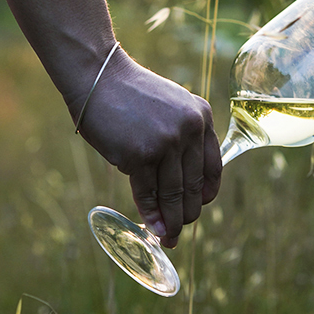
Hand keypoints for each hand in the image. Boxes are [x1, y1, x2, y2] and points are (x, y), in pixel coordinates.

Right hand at [72, 49, 221, 248]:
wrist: (99, 76)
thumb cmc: (132, 95)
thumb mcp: (174, 106)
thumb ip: (186, 136)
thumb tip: (186, 181)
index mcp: (202, 117)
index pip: (213, 166)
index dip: (207, 193)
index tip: (200, 206)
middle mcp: (190, 130)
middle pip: (194, 184)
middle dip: (189, 213)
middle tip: (182, 231)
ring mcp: (166, 142)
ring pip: (173, 193)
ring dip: (172, 221)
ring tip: (169, 237)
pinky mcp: (140, 154)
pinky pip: (149, 193)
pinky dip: (151, 213)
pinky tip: (153, 227)